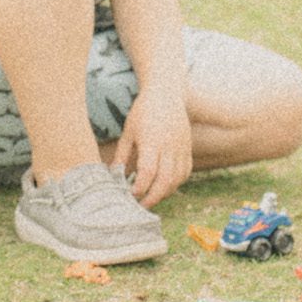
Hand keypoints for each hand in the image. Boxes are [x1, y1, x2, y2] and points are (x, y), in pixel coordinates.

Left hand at [116, 90, 190, 206]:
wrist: (167, 95)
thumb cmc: (143, 112)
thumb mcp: (128, 132)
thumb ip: (122, 156)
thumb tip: (113, 177)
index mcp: (152, 141)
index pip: (148, 171)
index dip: (140, 187)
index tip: (130, 195)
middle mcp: (169, 146)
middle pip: (165, 180)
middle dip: (153, 197)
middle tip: (140, 206)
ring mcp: (181, 148)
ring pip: (177, 179)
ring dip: (164, 193)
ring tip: (150, 198)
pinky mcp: (188, 149)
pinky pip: (185, 173)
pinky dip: (175, 184)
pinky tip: (164, 187)